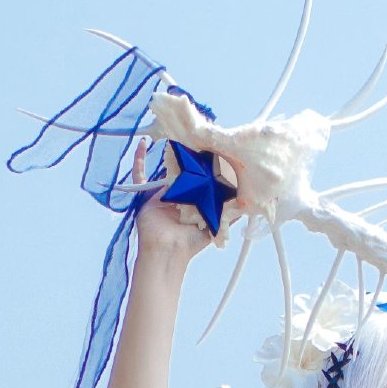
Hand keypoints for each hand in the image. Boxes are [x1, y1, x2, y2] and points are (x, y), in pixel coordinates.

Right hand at [130, 136, 232, 261]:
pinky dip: (139, 160)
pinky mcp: (148, 195)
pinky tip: (143, 144)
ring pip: (165, 169)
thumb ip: (229, 213)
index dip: (206, 166)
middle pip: (184, 172)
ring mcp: (163, 194)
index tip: (212, 151)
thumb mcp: (215, 225)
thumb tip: (247, 203)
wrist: (168, 250)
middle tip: (196, 139)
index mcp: (195, 202)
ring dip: (169, 155)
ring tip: (176, 137)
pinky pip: (140, 175)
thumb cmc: (190, 242)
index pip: (201, 179)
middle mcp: (179, 196)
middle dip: (189, 157)